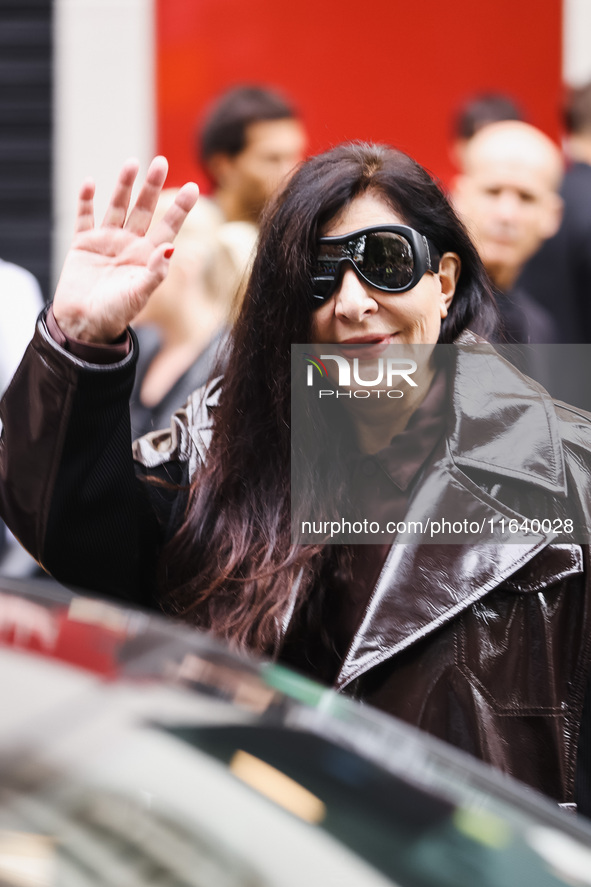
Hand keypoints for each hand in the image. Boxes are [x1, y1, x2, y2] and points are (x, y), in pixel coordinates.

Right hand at [53, 156, 198, 342]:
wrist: (84, 325)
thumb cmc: (116, 314)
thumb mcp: (140, 294)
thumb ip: (155, 272)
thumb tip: (170, 248)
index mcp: (148, 256)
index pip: (169, 227)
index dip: (181, 208)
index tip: (194, 187)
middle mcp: (130, 244)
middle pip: (144, 210)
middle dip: (152, 187)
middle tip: (160, 162)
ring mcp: (107, 242)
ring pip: (117, 207)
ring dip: (123, 186)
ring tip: (131, 164)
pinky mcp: (83, 244)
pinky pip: (85, 218)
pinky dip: (85, 201)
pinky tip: (89, 184)